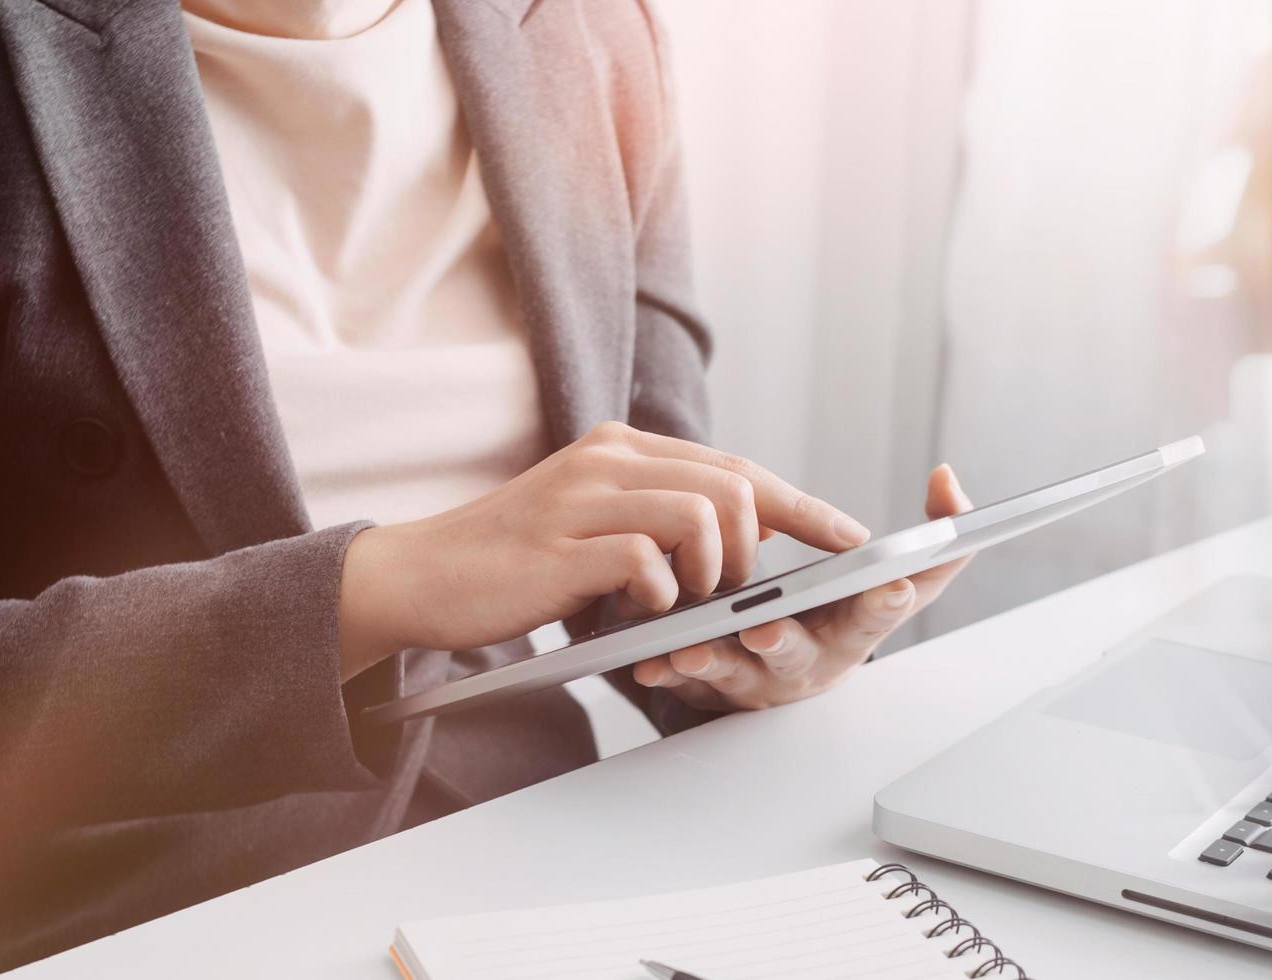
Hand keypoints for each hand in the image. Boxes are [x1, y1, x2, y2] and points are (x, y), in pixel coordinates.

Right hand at [336, 422, 869, 678]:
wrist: (422, 577)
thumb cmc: (518, 564)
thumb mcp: (598, 525)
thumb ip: (663, 518)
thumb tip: (748, 537)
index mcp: (624, 449)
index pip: (736, 467)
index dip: (800, 504)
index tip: (848, 537)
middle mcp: (610, 459)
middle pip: (735, 485)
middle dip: (757, 548)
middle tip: (732, 592)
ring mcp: (585, 497)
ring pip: (703, 514)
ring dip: (710, 571)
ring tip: (679, 599)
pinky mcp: (564, 545)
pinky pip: (650, 559)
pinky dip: (659, 592)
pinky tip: (632, 607)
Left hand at [626, 465, 973, 711]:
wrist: (786, 673)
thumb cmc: (839, 618)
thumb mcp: (895, 586)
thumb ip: (938, 539)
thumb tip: (947, 478)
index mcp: (853, 629)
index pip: (879, 612)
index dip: (887, 600)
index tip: (892, 584)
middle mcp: (807, 658)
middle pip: (798, 653)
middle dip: (783, 641)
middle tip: (764, 628)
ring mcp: (757, 677)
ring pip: (732, 671)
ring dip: (711, 659)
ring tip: (688, 648)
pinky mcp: (710, 688)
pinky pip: (683, 682)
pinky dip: (665, 669)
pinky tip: (648, 660)